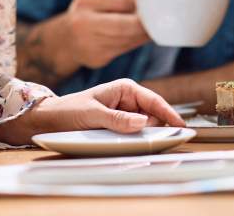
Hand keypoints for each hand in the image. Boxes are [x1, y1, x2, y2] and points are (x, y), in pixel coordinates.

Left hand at [0, 79, 184, 144]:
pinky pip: (137, 133)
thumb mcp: (92, 114)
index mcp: (125, 88)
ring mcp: (126, 113)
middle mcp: (128, 99)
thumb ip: (116, 119)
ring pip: (147, 125)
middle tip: (171, 139)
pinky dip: (142, 140)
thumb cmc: (70, 111)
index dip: (170, 113)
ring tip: (158, 143)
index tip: (182, 126)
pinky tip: (144, 146)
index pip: (153, 100)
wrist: (52, 120)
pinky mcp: (121, 126)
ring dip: (152, 134)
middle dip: (162, 126)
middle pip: (154, 114)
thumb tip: (142, 123)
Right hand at [65, 0, 150, 68]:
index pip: (120, 0)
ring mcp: (88, 42)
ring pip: (125, 39)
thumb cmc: (90, 12)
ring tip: (156, 28)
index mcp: (86, 1)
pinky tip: (144, 37)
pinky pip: (123, 49)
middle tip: (160, 20)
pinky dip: (136, 43)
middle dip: (145, 23)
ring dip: (144, 35)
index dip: (139, 2)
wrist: (67, 40)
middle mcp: (83, 22)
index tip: (154, 2)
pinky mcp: (96, 58)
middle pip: (124, 25)